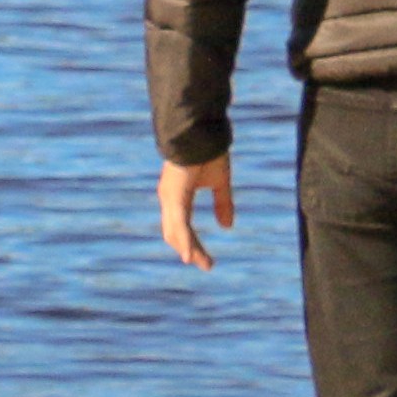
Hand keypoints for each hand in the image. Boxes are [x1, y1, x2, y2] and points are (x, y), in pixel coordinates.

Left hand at [157, 155, 233, 269]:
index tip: (206, 260)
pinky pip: (179, 224)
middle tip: (205, 265)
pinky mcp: (175, 196)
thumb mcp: (219, 182)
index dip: (193, 244)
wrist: (202, 131)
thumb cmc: (208, 151)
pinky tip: (190, 255)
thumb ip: (222, 204)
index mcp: (177, 197)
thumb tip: (227, 227)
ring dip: (190, 249)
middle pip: (175, 233)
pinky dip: (185, 241)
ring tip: (203, 264)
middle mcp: (169, 199)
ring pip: (176, 232)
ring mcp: (170, 198)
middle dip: (190, 250)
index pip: (182, 227)